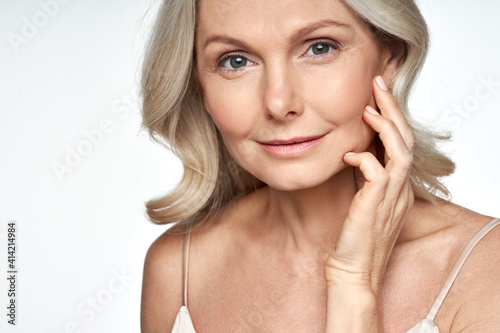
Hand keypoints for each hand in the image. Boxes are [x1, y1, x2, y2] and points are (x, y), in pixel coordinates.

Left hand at [324, 76, 414, 331]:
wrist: (353, 271)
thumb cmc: (354, 239)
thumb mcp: (363, 201)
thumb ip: (365, 178)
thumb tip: (355, 152)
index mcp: (398, 187)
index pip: (401, 144)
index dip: (392, 119)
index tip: (377, 97)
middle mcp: (400, 189)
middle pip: (405, 140)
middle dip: (393, 110)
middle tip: (378, 84)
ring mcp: (391, 198)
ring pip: (399, 151)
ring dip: (385, 126)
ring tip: (370, 106)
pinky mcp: (375, 205)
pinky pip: (376, 172)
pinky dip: (364, 158)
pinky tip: (348, 154)